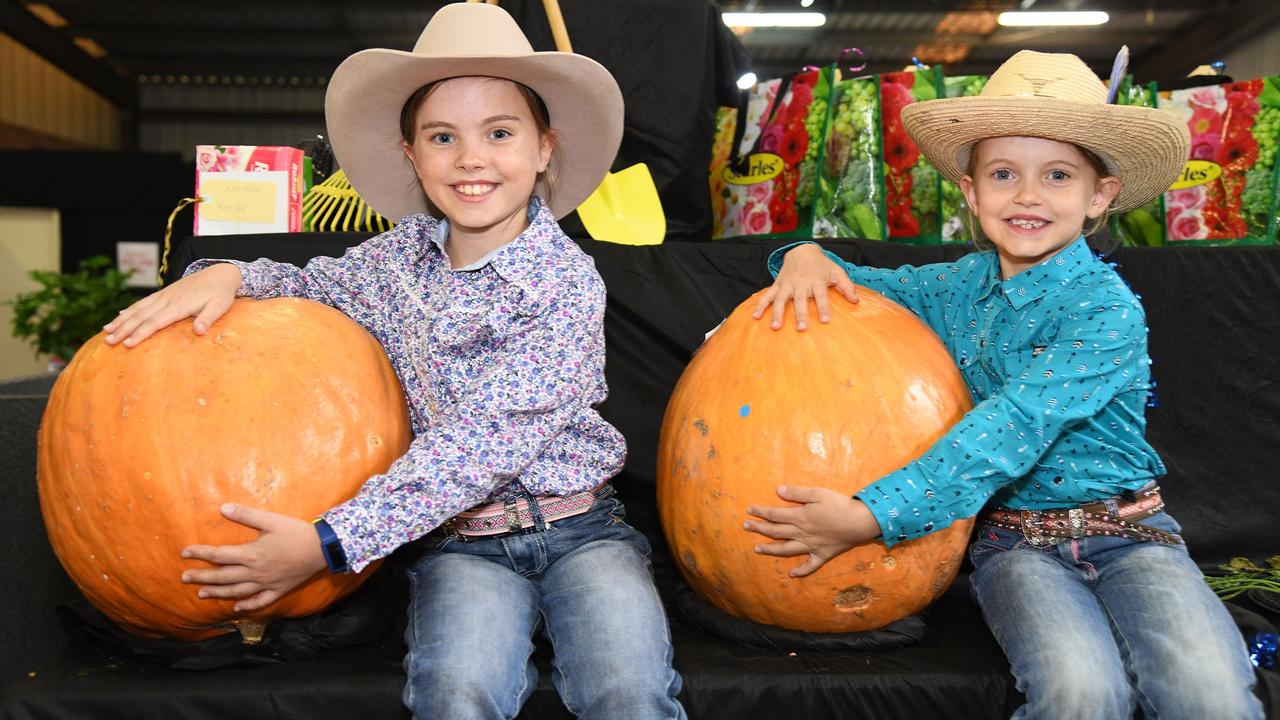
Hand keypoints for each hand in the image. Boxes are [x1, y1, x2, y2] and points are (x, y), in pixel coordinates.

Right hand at [104, 263, 241, 346]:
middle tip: (107, 342)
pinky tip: (119, 317)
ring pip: (138, 308)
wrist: (219, 273)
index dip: (141, 334)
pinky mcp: (164, 293)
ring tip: (105, 331)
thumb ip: (208, 318)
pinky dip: (129, 310)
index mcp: (179, 305)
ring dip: (121, 320)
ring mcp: (164, 295)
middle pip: (141, 316)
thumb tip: (198, 332)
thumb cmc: (221, 293)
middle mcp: (167, 299)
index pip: (156, 322)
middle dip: (123, 329)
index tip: (127, 345)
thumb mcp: (220, 306)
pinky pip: (143, 302)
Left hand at [181, 504, 327, 612]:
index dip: (200, 554)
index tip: (184, 552)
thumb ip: (247, 515)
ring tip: (201, 594)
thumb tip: (223, 508)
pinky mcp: (278, 590)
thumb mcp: (272, 520)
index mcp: (251, 554)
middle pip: (222, 577)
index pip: (218, 556)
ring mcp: (266, 584)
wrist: (323, 549)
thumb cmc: (297, 532)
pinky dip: (247, 606)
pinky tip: (236, 608)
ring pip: (236, 592)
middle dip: (201, 577)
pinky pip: (260, 601)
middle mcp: (255, 573)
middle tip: (184, 578)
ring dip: (217, 593)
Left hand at [744, 485, 879, 577]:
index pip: (775, 515)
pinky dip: (800, 571)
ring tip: (757, 549)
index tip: (748, 510)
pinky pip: (810, 566)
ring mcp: (811, 546)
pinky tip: (791, 574)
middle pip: (776, 531)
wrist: (860, 522)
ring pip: (786, 549)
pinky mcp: (823, 555)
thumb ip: (798, 493)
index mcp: (800, 517)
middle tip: (745, 526)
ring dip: (771, 549)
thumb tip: (778, 491)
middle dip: (759, 528)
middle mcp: (802, 533)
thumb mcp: (818, 493)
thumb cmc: (839, 505)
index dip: (760, 512)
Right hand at [751, 244, 857, 330]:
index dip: (823, 308)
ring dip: (778, 313)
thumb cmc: (822, 265)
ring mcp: (787, 285)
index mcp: (816, 281)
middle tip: (801, 328)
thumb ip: (847, 286)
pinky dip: (761, 305)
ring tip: (776, 327)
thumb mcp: (837, 271)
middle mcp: (801, 284)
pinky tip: (755, 317)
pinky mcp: (777, 285)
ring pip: (782, 300)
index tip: (825, 320)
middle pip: (800, 300)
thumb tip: (855, 301)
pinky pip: (768, 295)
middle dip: (800, 314)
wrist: (802, 250)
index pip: (821, 296)